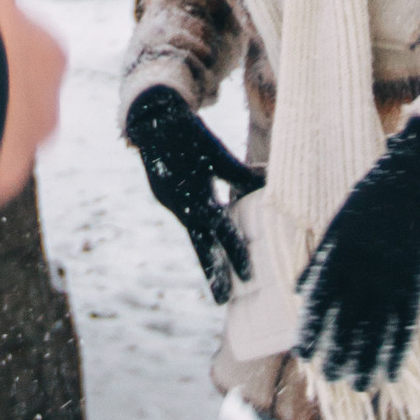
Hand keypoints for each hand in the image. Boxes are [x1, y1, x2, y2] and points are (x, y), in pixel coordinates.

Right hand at [126, 83, 259, 299]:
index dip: (234, 252)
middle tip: (222, 301)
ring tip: (218, 276)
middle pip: (200, 245)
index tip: (248, 275)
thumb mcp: (217, 154)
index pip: (220, 232)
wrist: (152, 118)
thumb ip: (240, 175)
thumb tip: (268, 187)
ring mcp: (168, 202)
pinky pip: (186, 217)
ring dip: (206, 253)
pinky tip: (208, 237)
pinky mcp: (164, 196)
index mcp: (194, 197)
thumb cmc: (190, 134)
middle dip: (212, 273)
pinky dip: (198, 229)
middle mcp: (179, 206)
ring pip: (193, 232)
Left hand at [293, 118, 419, 391]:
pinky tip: (391, 373)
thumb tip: (297, 293)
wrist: (411, 185)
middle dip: (338, 357)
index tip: (303, 355)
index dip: (310, 333)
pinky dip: (397, 353)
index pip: (318, 307)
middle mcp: (361, 277)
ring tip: (359, 386)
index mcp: (337, 260)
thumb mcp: (334, 230)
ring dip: (367, 364)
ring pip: (376, 335)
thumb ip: (317, 264)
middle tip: (331, 378)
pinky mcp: (413, 286)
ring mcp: (389, 283)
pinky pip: (404, 328)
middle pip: (346, 327)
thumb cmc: (366, 205)